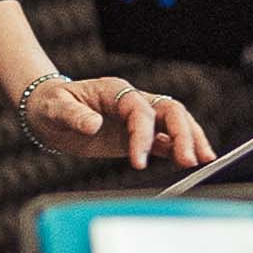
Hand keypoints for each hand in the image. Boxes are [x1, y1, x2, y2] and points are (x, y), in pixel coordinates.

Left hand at [22, 73, 213, 169]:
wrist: (47, 111)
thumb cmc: (50, 105)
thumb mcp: (54, 108)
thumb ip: (73, 116)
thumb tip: (93, 125)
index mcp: (114, 90)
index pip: (140, 110)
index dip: (143, 134)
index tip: (139, 162)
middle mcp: (132, 100)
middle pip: (169, 110)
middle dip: (183, 134)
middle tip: (191, 161)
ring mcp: (137, 117)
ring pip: (174, 122)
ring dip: (190, 139)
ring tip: (204, 161)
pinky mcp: (136, 134)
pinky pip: (164, 139)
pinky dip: (178, 149)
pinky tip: (190, 162)